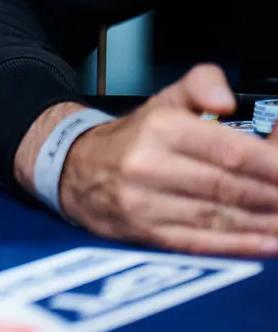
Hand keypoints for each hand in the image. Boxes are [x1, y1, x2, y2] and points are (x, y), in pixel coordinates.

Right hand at [57, 65, 277, 254]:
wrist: (73, 170)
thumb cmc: (132, 139)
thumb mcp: (163, 100)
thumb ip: (201, 84)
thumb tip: (226, 99)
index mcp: (160, 128)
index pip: (231, 151)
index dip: (272, 165)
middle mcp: (149, 166)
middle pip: (230, 187)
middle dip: (274, 196)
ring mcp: (145, 203)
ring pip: (219, 217)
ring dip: (265, 223)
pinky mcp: (145, 233)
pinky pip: (202, 242)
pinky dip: (241, 246)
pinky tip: (269, 243)